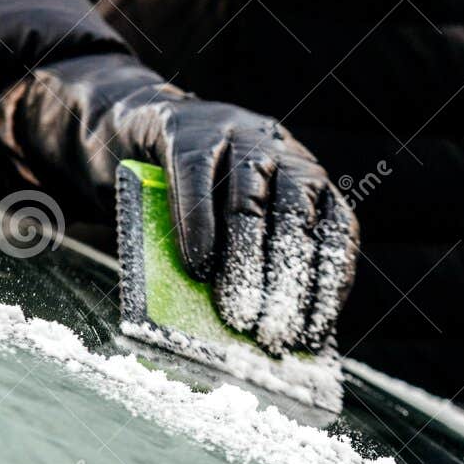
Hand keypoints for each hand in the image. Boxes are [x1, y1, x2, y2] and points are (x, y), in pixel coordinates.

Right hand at [2, 55, 356, 354]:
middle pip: (295, 218)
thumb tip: (260, 323)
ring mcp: (235, 132)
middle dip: (287, 283)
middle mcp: (282, 149)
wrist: (128, 129)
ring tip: (237, 313)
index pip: (336, 230)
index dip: (329, 284)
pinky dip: (198, 226)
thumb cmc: (190, 194)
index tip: (314, 333)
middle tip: (274, 334)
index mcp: (306, 178)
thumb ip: (251, 260)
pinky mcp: (184, 130)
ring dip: (245, 263)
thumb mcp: (231, 225)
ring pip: (249, 200)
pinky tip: (197, 267)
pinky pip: (195, 179)